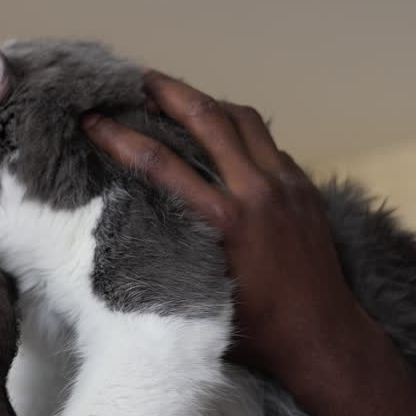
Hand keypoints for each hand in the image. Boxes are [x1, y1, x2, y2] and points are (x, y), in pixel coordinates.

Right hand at [83, 71, 367, 380]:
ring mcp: (287, 186)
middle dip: (168, 92)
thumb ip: (173, 251)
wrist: (323, 337)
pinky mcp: (305, 189)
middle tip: (138, 78)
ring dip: (208, 101)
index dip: (121, 137)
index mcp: (225, 222)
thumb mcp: (202, 291)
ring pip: (243, 119)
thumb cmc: (256, 331)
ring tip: (180, 96)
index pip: (161, 163)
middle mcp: (257, 193)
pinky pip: (267, 142)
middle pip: (207, 117)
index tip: (93, 121)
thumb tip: (135, 222)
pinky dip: (239, 129)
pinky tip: (222, 136)